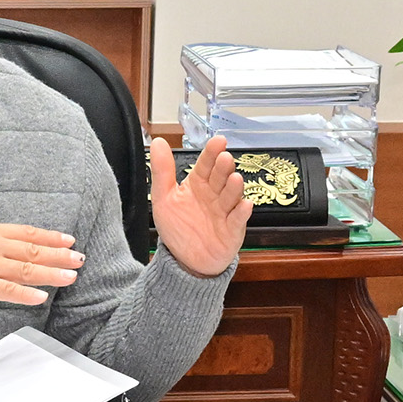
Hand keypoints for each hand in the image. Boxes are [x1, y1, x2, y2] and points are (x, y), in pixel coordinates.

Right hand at [0, 220, 83, 308]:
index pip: (28, 233)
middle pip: (33, 251)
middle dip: (59, 256)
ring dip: (51, 274)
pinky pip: (8, 290)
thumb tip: (13, 252)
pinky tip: (41, 297)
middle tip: (79, 260)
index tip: (69, 240)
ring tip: (70, 278)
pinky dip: (26, 294)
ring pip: (26, 270)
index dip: (51, 237)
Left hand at [149, 136, 251, 278]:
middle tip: (224, 158)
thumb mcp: (164, 198)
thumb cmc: (178, 227)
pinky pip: (237, 220)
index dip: (212, 152)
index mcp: (198, 184)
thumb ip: (162, 171)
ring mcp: (225, 211)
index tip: (218, 141)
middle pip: (221, 177)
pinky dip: (242, 213)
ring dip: (234, 187)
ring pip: (232, 196)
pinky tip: (244, 206)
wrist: (185, 260)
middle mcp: (214, 195)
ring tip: (234, 179)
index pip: (206, 164)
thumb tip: (157, 142)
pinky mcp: (232, 230)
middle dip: (224, 168)